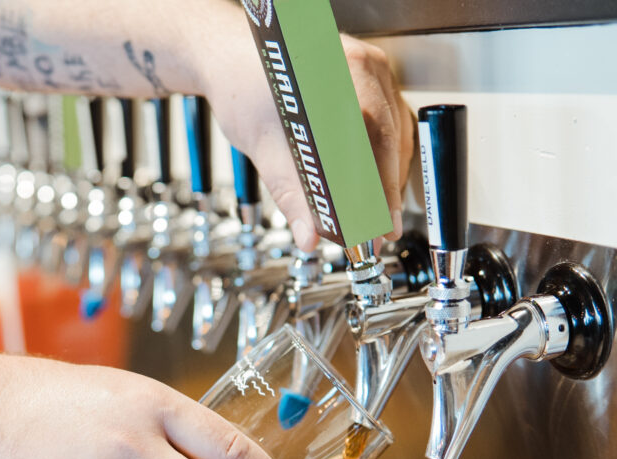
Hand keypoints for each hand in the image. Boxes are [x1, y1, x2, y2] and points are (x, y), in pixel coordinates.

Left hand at [199, 23, 412, 249]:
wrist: (229, 56)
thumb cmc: (240, 90)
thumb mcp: (263, 148)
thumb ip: (290, 195)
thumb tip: (310, 235)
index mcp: (335, 77)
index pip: (370, 143)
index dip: (377, 192)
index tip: (375, 227)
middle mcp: (359, 64)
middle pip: (389, 136)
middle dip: (386, 190)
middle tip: (381, 230)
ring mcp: (368, 65)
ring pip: (396, 128)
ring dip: (390, 173)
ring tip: (380, 213)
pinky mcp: (368, 74)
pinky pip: (390, 116)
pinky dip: (386, 151)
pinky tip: (378, 179)